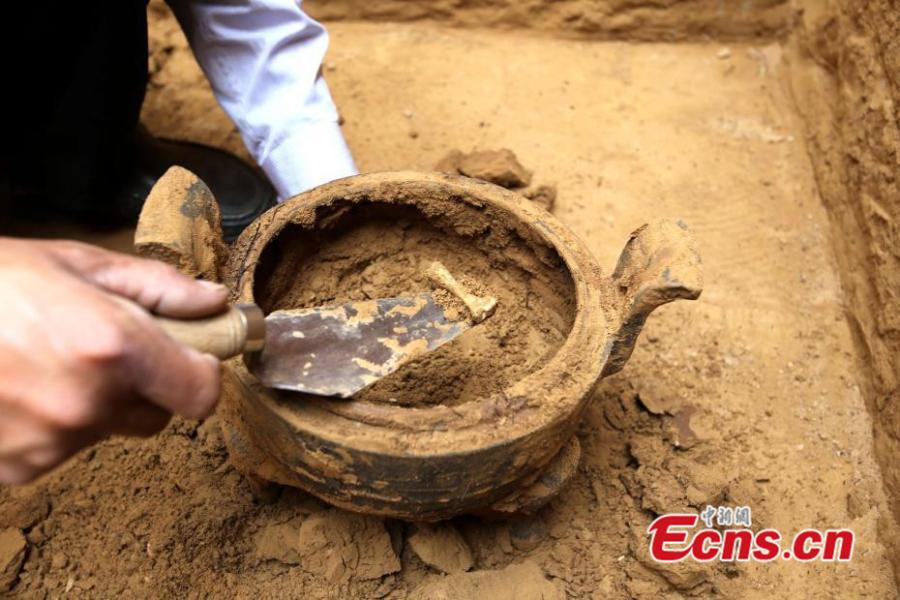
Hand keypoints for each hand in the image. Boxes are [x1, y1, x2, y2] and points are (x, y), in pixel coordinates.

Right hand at [0, 238, 228, 483]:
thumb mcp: (77, 263)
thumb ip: (158, 286)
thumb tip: (214, 302)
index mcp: (113, 349)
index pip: (202, 393)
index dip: (201, 372)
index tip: (187, 354)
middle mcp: (88, 404)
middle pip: (157, 415)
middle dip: (144, 386)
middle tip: (102, 349)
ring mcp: (50, 444)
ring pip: (106, 430)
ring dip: (94, 404)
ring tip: (44, 361)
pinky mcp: (19, 468)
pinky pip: (61, 450)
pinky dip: (52, 425)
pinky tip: (18, 388)